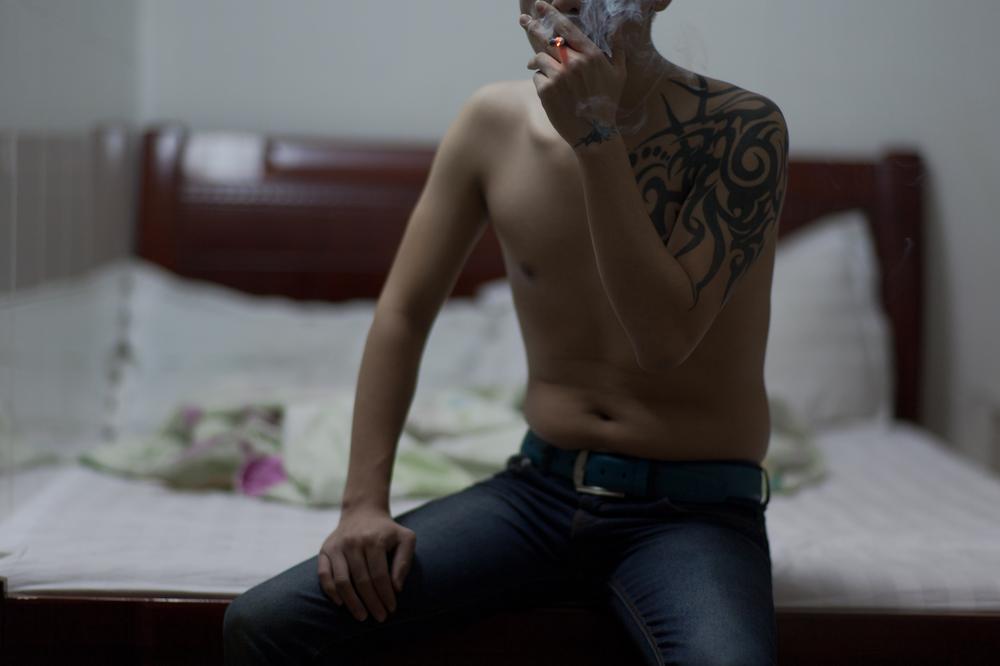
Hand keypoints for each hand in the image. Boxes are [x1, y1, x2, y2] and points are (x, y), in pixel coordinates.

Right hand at [317, 504, 416, 622]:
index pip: (379, 575)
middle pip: (361, 581)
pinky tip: (341, 604)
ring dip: (352, 603)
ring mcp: (337, 546)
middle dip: (371, 603)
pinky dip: (331, 591)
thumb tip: (396, 588)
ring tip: (362, 616)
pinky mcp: (325, 549)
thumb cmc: (388, 530)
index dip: (385, 595)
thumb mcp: (406, 539)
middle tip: (379, 618)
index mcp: (375, 540)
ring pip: (342, 581)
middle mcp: (354, 542)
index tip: (391, 610)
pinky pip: (324, 575)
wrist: (363, 512)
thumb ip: (405, 561)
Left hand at [520, 0, 627, 148]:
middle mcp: (573, 62)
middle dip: (533, 26)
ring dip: (540, 63)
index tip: (540, 5)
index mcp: (590, 54)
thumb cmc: (608, 103)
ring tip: (545, 71)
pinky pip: (537, 77)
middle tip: (523, 18)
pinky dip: (542, 81)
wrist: (594, 133)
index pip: (566, 28)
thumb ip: (618, 48)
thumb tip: (618, 26)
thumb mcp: (619, 74)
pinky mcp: (546, 91)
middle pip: (547, 38)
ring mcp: (558, 76)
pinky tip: (552, 92)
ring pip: (539, 58)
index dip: (551, 14)